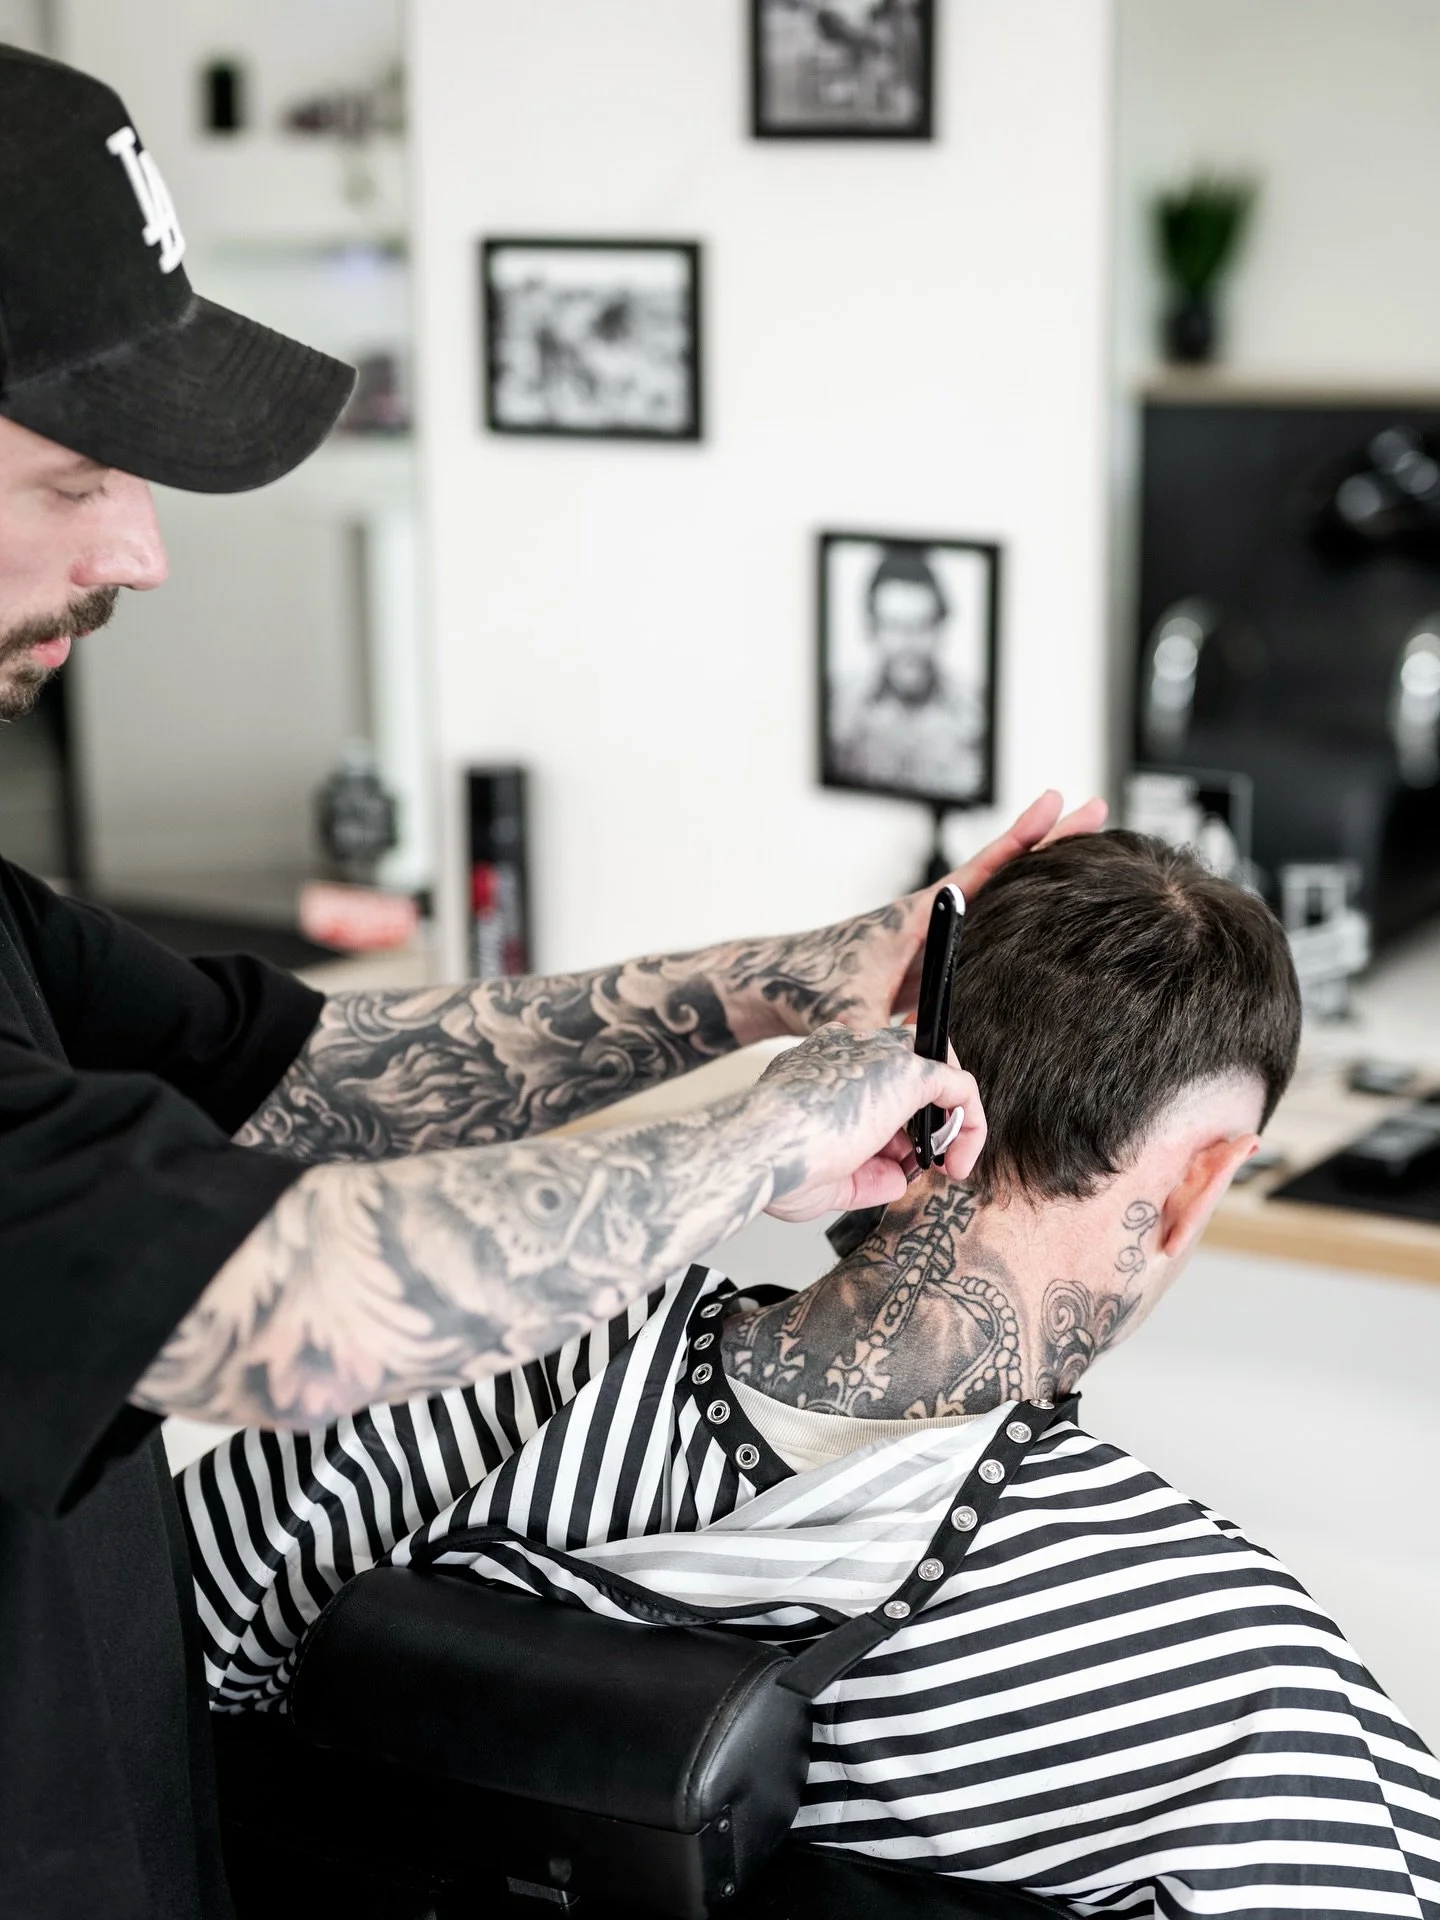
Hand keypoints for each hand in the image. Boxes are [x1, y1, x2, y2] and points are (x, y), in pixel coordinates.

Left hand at [730, 790, 1107, 1039]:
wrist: (775, 987)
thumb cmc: (806, 991)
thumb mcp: (847, 1018)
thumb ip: (884, 1040)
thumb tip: (933, 1065)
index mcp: (918, 916)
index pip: (981, 870)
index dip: (1021, 839)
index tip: (1056, 800)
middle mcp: (932, 916)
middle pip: (1004, 869)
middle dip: (1052, 839)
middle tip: (1098, 808)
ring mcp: (936, 936)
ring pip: (1001, 896)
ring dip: (1043, 875)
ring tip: (1093, 851)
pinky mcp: (934, 959)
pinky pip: (990, 929)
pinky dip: (1024, 916)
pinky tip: (1052, 921)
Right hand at [754, 1024, 985, 1222]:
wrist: (760, 1148)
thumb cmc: (775, 1164)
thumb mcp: (825, 1180)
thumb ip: (864, 1176)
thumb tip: (898, 1178)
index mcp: (817, 1066)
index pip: (866, 1079)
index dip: (886, 1123)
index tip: (889, 1158)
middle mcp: (847, 1049)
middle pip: (902, 1064)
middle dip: (918, 1114)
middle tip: (922, 1159)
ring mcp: (877, 1054)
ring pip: (935, 1066)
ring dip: (945, 1117)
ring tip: (947, 1162)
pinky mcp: (907, 1070)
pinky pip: (959, 1087)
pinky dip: (969, 1124)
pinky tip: (958, 1164)